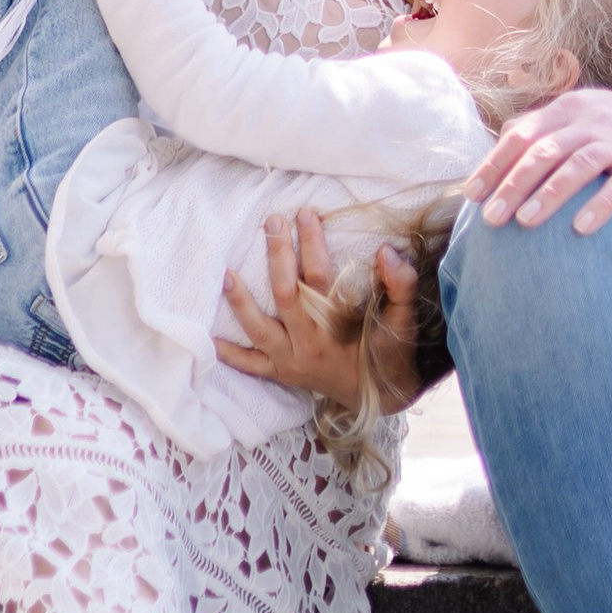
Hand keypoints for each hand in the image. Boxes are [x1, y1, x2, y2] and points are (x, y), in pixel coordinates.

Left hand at [216, 208, 418, 412]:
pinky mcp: (282, 373)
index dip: (313, 244)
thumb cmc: (391, 354)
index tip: (306, 214)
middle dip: (277, 256)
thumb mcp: (403, 322)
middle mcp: (310, 344)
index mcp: (339, 328)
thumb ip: (401, 286)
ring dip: (241, 302)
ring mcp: (292, 361)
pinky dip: (228, 353)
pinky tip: (207, 337)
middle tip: (272, 222)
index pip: (321, 279)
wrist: (380, 398)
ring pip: (259, 330)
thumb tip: (387, 251)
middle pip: (286, 296)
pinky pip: (250, 365)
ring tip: (226, 273)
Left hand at [473, 85, 611, 234]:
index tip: (471, 196)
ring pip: (578, 164)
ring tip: (525, 222)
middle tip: (491, 219)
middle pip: (544, 150)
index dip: (494, 164)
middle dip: (513, 184)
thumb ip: (548, 131)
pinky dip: (599, 205)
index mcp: (570, 109)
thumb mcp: (586, 120)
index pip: (521, 134)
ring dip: (548, 194)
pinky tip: (581, 229)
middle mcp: (591, 120)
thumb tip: (503, 148)